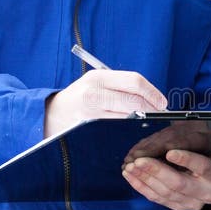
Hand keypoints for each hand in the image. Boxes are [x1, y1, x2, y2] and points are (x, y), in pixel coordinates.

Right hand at [44, 69, 166, 137]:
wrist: (49, 116)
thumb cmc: (79, 99)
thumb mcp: (94, 84)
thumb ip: (120, 87)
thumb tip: (152, 99)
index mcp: (98, 78)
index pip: (134, 81)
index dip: (153, 93)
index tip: (162, 103)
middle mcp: (94, 93)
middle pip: (135, 101)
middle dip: (152, 110)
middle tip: (160, 116)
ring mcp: (91, 114)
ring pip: (128, 118)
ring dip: (143, 122)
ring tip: (149, 123)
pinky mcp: (88, 130)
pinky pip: (117, 130)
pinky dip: (129, 131)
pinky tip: (133, 132)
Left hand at [121, 148, 210, 209]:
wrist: (208, 172)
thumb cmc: (203, 150)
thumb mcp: (201, 138)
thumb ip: (185, 140)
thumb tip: (162, 146)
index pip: (202, 166)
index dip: (186, 159)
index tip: (169, 152)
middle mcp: (208, 192)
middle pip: (179, 183)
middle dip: (157, 171)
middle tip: (139, 160)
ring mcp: (193, 203)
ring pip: (165, 192)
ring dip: (145, 178)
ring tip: (131, 166)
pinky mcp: (179, 207)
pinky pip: (157, 198)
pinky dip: (141, 186)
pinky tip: (131, 175)